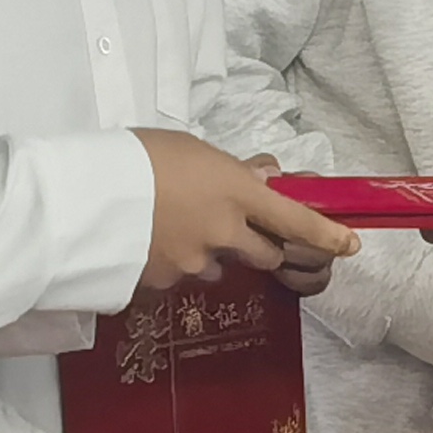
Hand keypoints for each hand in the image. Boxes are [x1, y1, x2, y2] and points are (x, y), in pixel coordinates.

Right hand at [132, 129, 353, 296]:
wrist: (83, 195)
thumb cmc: (136, 158)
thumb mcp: (190, 150)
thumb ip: (231, 170)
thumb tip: (261, 178)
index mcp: (236, 192)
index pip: (295, 220)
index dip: (327, 236)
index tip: (350, 244)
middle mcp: (224, 232)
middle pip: (265, 253)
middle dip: (258, 245)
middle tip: (233, 228)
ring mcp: (195, 262)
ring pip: (218, 265)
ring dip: (209, 253)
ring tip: (170, 226)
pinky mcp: (164, 283)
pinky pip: (179, 275)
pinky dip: (172, 262)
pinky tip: (146, 240)